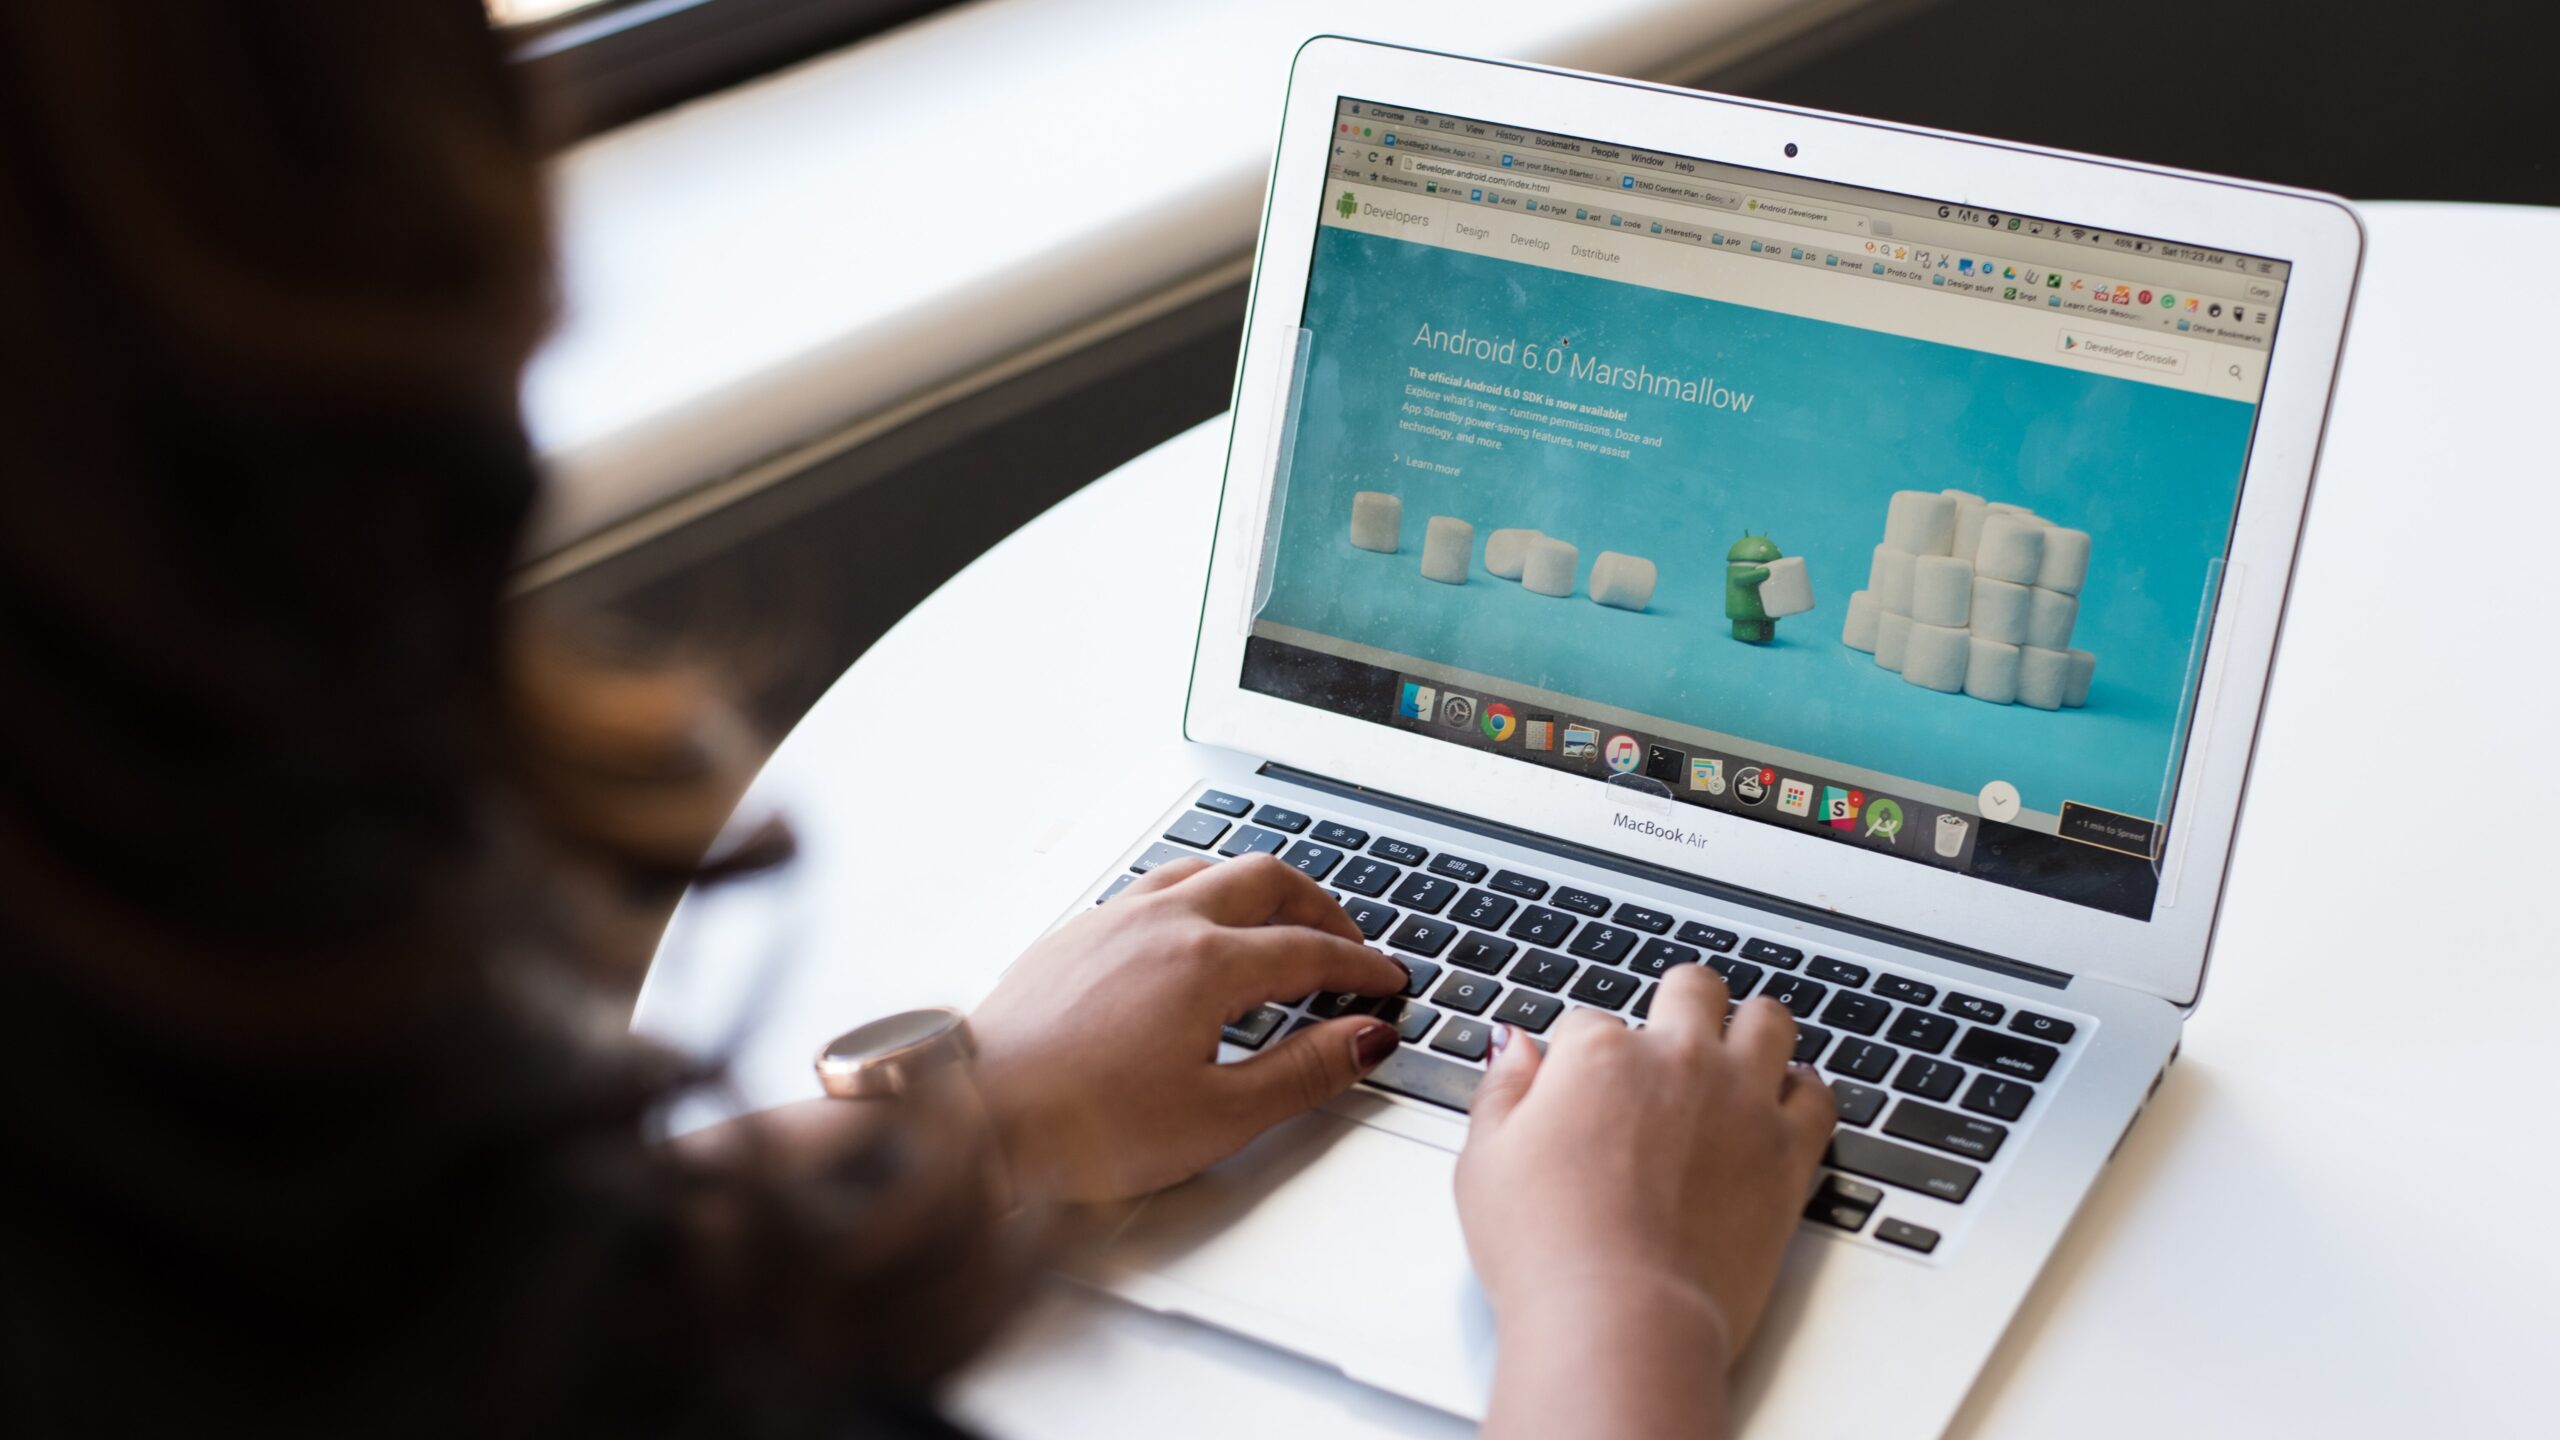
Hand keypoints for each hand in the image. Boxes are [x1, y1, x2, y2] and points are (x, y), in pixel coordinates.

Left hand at [969, 853, 1408, 1203]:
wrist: (976, 1118)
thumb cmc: (1083, 1127)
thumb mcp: (1218, 1117)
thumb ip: (1303, 1072)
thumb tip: (1365, 1039)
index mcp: (1206, 964)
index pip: (1310, 950)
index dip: (1360, 966)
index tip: (1386, 982)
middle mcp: (1161, 923)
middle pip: (1266, 881)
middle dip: (1320, 907)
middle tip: (1348, 942)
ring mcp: (1112, 921)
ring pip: (1205, 870)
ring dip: (1257, 890)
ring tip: (1279, 924)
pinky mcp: (1074, 935)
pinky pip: (1155, 887)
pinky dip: (1199, 896)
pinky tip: (1193, 933)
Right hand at [1457, 965, 1834, 1357]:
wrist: (1622, 1319)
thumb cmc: (1547, 1251)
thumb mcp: (1485, 1162)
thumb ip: (1502, 1090)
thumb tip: (1515, 1046)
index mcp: (1601, 1055)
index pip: (1591, 1021)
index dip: (1582, 1056)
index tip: (1579, 1090)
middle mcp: (1678, 1060)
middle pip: (1693, 989)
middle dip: (1680, 1002)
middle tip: (1672, 1034)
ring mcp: (1741, 1102)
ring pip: (1769, 1021)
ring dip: (1752, 1028)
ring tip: (1740, 1049)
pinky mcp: (1788, 1154)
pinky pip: (1819, 1096)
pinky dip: (1805, 1091)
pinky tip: (1786, 1101)